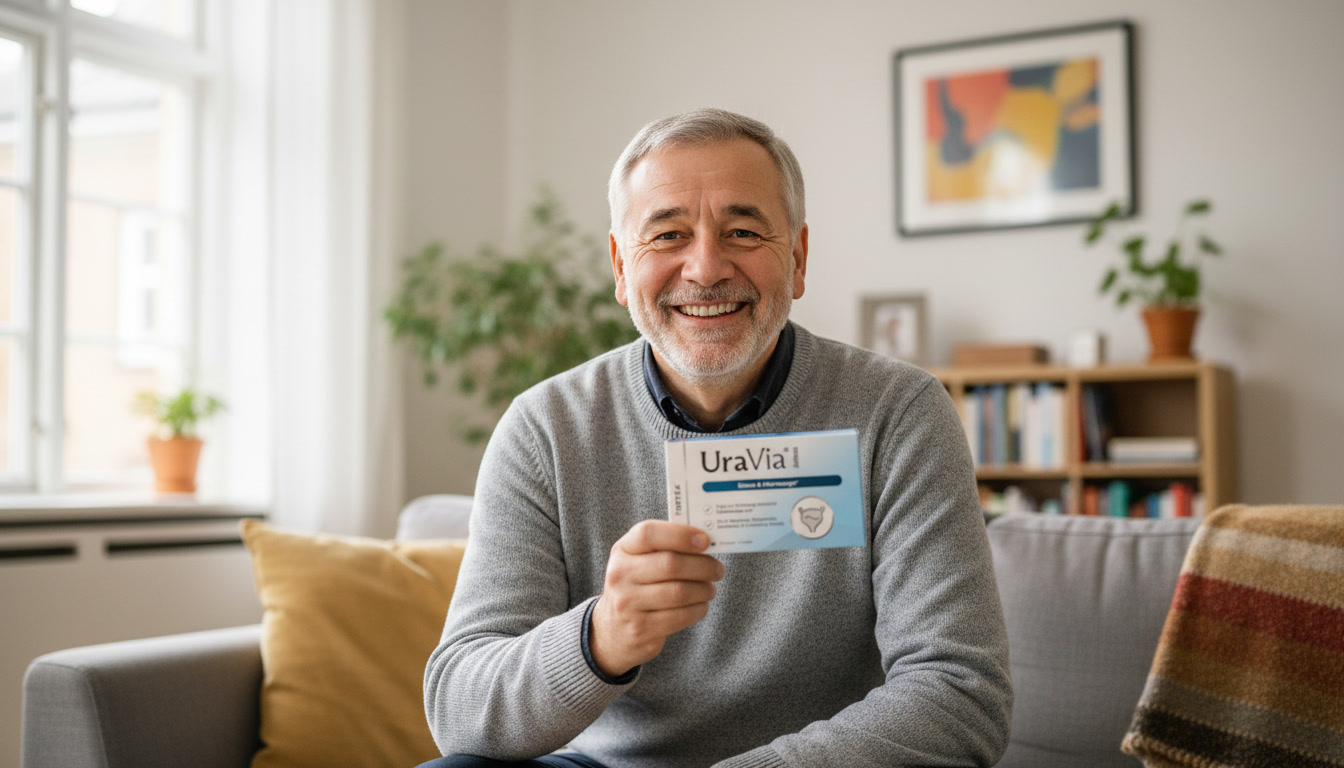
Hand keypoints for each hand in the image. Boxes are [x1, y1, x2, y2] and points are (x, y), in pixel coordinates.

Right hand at [590, 520, 723, 677]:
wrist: (612, 630)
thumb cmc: (636, 587)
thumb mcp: (638, 561)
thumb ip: (665, 548)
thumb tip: (705, 542)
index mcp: (622, 551)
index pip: (648, 533)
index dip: (680, 535)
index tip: (705, 540)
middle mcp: (620, 575)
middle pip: (671, 564)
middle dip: (703, 566)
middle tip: (718, 569)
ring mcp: (628, 604)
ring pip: (680, 592)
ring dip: (704, 589)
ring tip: (710, 588)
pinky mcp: (640, 629)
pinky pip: (681, 616)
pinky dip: (699, 609)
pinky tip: (701, 605)